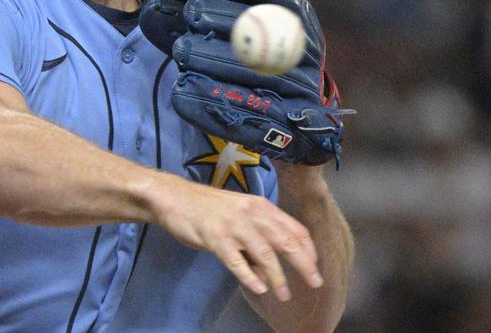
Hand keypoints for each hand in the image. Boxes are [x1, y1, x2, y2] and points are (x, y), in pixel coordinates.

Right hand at [150, 174, 323, 300]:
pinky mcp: (215, 236)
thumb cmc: (207, 208)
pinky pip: (236, 260)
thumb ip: (255, 239)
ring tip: (283, 295)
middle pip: (286, 241)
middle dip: (303, 265)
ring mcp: (233, 224)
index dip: (309, 250)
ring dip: (277, 277)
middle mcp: (252, 213)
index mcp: (261, 206)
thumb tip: (269, 271)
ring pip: (264, 253)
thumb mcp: (238, 217)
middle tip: (315, 283)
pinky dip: (249, 276)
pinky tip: (257, 288)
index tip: (315, 267)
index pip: (295, 228)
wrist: (174, 197)